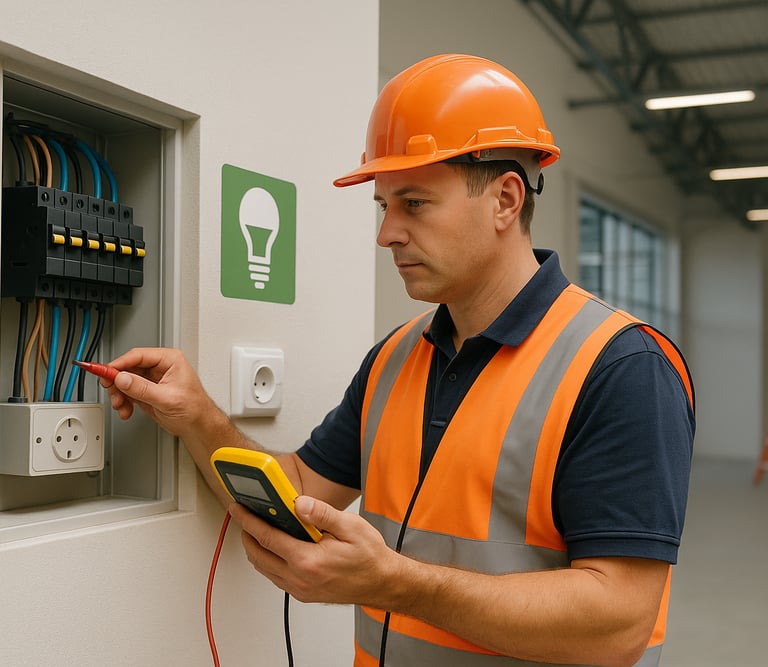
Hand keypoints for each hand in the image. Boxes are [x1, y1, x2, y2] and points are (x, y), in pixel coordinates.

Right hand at [103, 347, 217, 437]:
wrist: (197, 426)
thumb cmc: (194, 408)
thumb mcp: (166, 398)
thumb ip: (142, 388)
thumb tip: (123, 378)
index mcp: (170, 360)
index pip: (138, 355)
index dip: (119, 363)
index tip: (105, 371)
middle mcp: (160, 366)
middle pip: (128, 367)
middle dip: (118, 382)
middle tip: (112, 393)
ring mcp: (152, 379)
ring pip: (124, 380)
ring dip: (119, 394)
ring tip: (122, 406)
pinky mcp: (146, 391)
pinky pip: (127, 392)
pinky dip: (123, 401)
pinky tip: (126, 410)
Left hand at [228, 497, 398, 605]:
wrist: (382, 583)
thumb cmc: (369, 556)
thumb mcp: (350, 527)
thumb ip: (322, 514)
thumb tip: (298, 503)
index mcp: (308, 560)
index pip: (267, 538)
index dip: (248, 521)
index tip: (237, 508)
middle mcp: (299, 578)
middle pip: (258, 555)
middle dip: (246, 534)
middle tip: (243, 516)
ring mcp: (300, 589)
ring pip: (264, 568)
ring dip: (255, 549)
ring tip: (256, 529)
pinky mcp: (303, 593)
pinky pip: (275, 577)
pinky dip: (268, 560)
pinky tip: (274, 547)